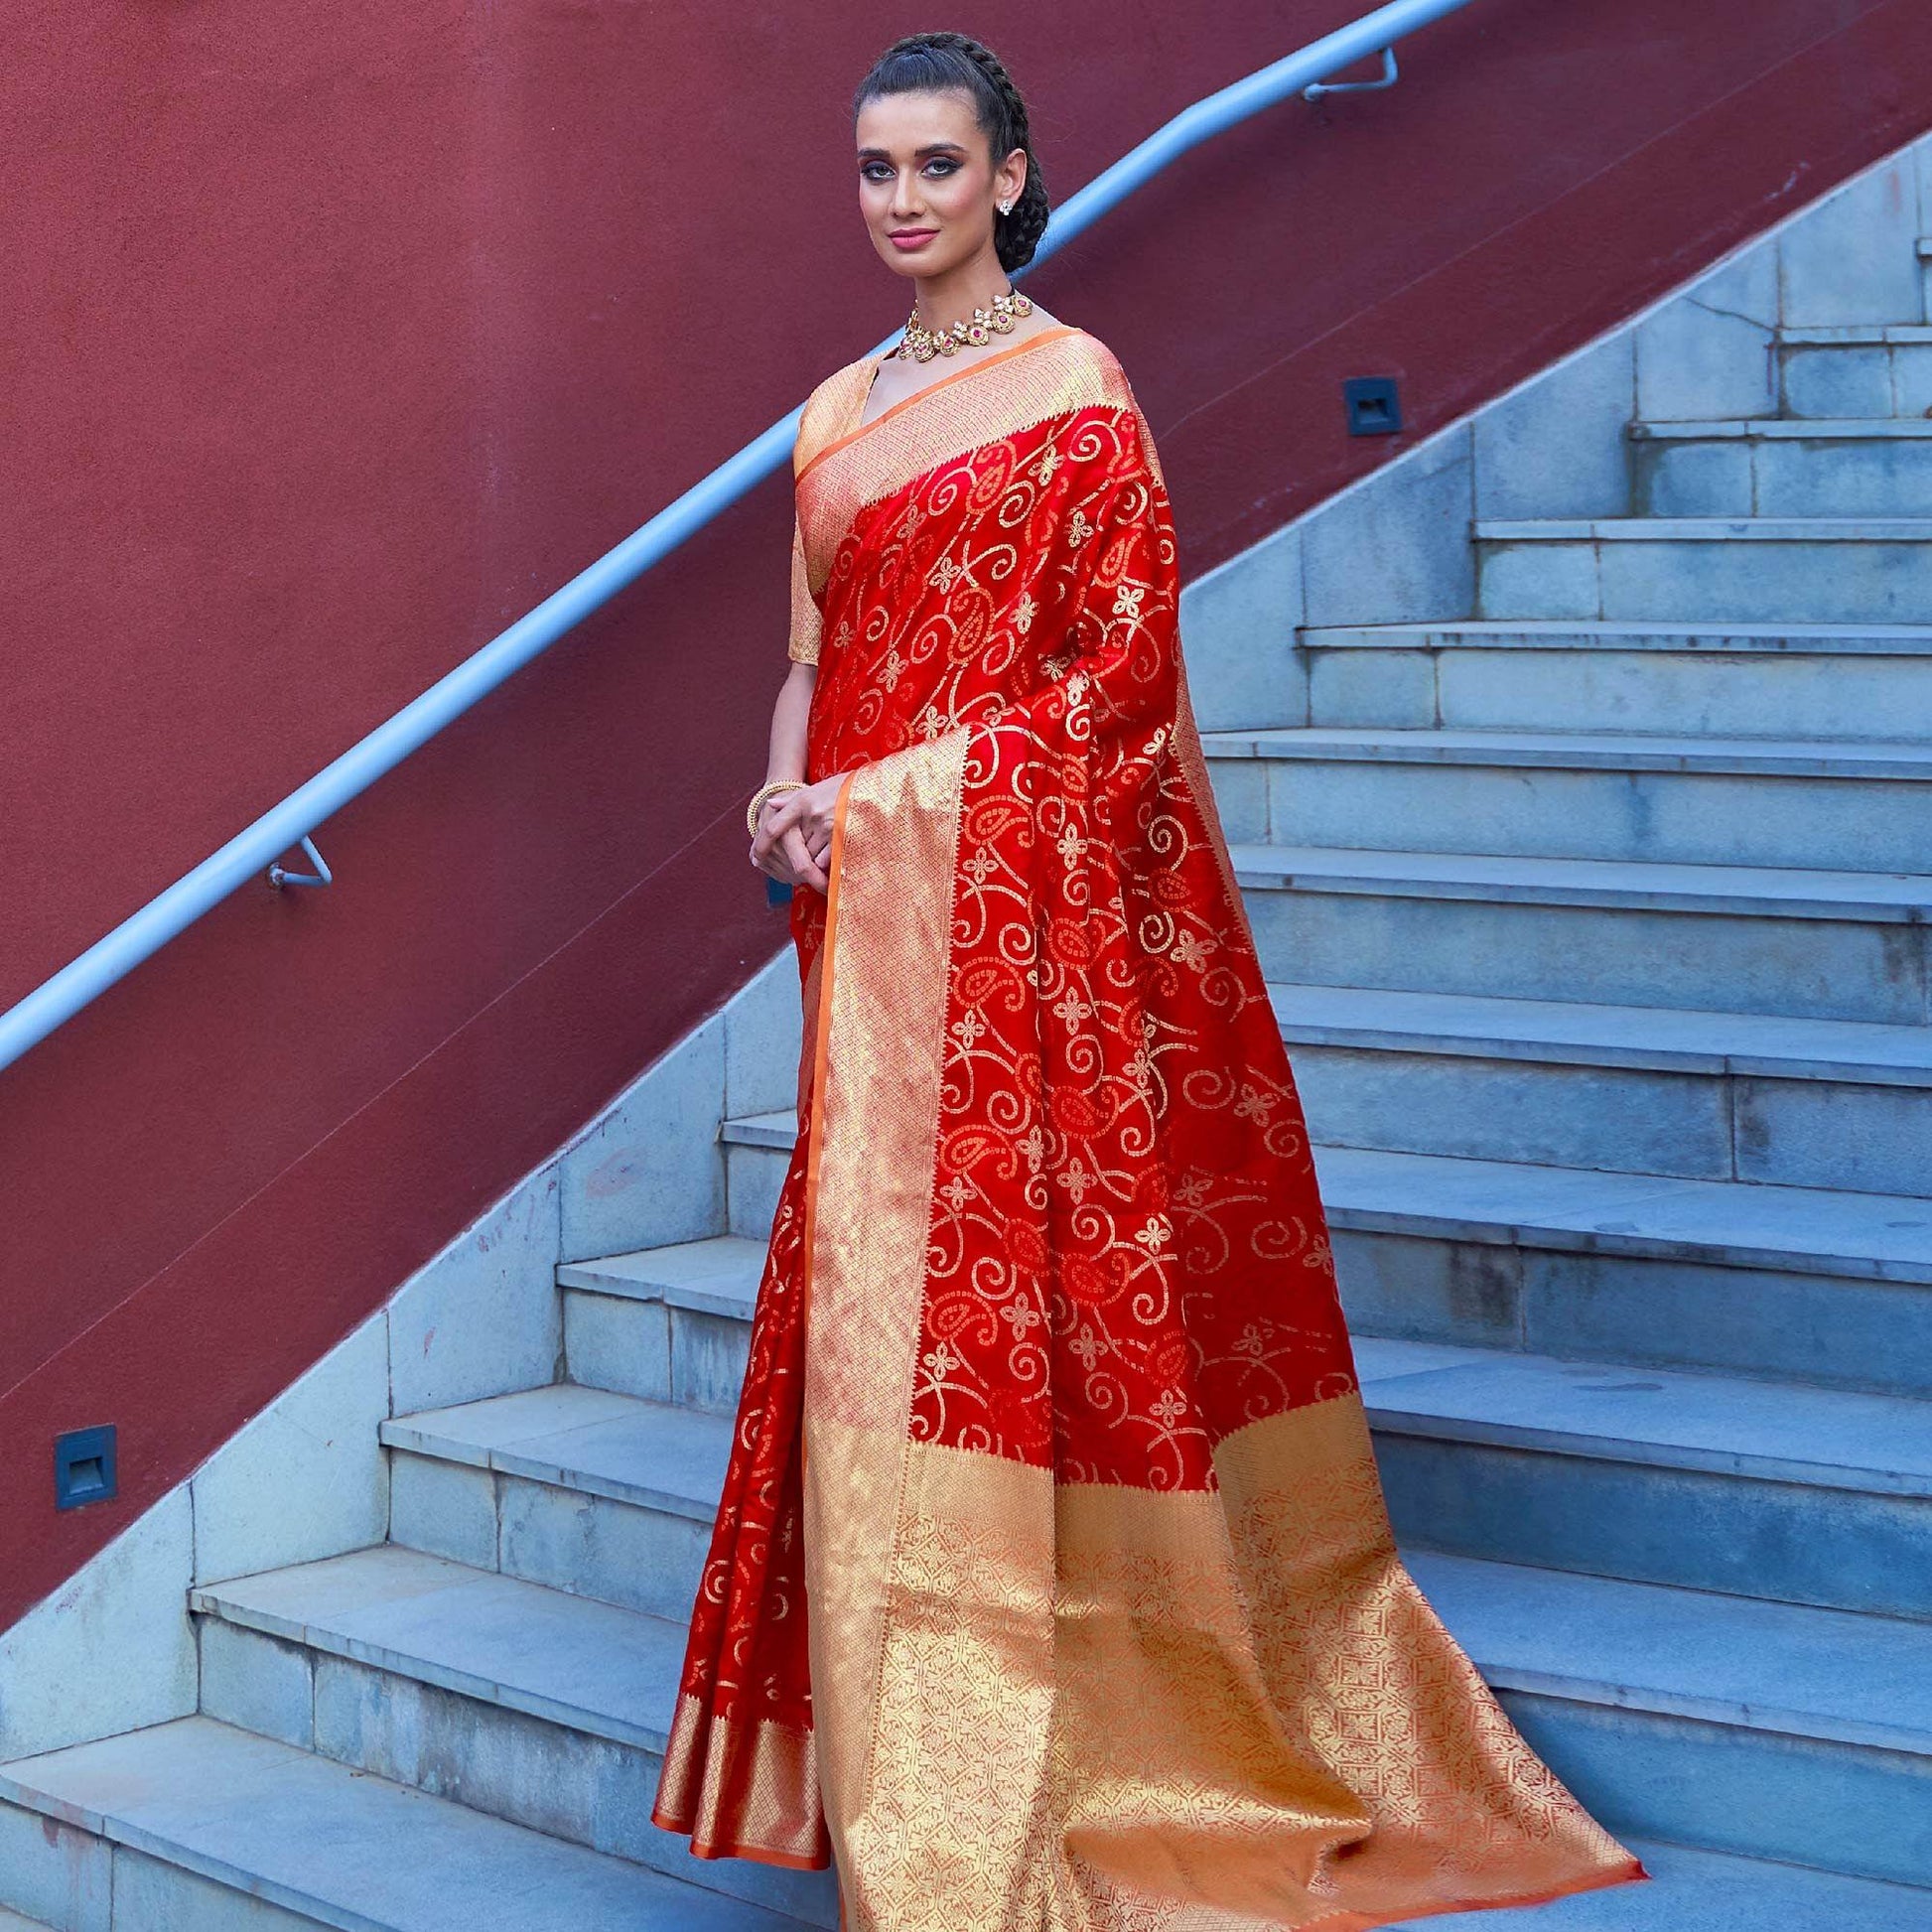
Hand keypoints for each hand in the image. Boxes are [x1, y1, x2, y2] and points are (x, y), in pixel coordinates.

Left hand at [751, 772, 844, 894]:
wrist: (876, 786)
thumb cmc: (845, 788)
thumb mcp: (817, 788)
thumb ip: (792, 799)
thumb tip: (770, 805)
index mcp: (803, 801)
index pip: (774, 826)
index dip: (762, 843)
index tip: (756, 855)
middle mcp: (812, 814)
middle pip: (792, 845)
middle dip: (793, 854)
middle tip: (796, 857)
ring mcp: (828, 826)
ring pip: (807, 855)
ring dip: (810, 860)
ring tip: (818, 857)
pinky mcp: (842, 837)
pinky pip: (824, 860)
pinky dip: (824, 863)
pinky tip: (829, 859)